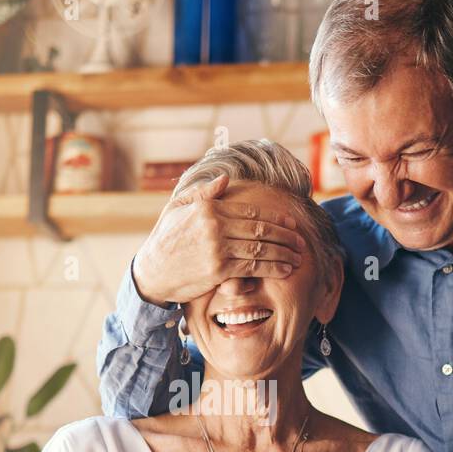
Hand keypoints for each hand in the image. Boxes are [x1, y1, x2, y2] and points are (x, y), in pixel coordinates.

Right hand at [132, 173, 305, 307]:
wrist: (151, 272)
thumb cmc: (164, 240)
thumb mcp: (177, 208)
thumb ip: (203, 193)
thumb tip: (225, 178)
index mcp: (209, 208)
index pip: (251, 212)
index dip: (275, 218)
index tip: (291, 223)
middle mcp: (215, 225)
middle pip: (261, 229)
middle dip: (286, 236)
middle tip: (301, 242)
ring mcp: (217, 247)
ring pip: (261, 248)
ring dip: (284, 253)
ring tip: (298, 257)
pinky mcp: (219, 269)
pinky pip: (253, 267)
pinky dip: (273, 268)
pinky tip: (285, 270)